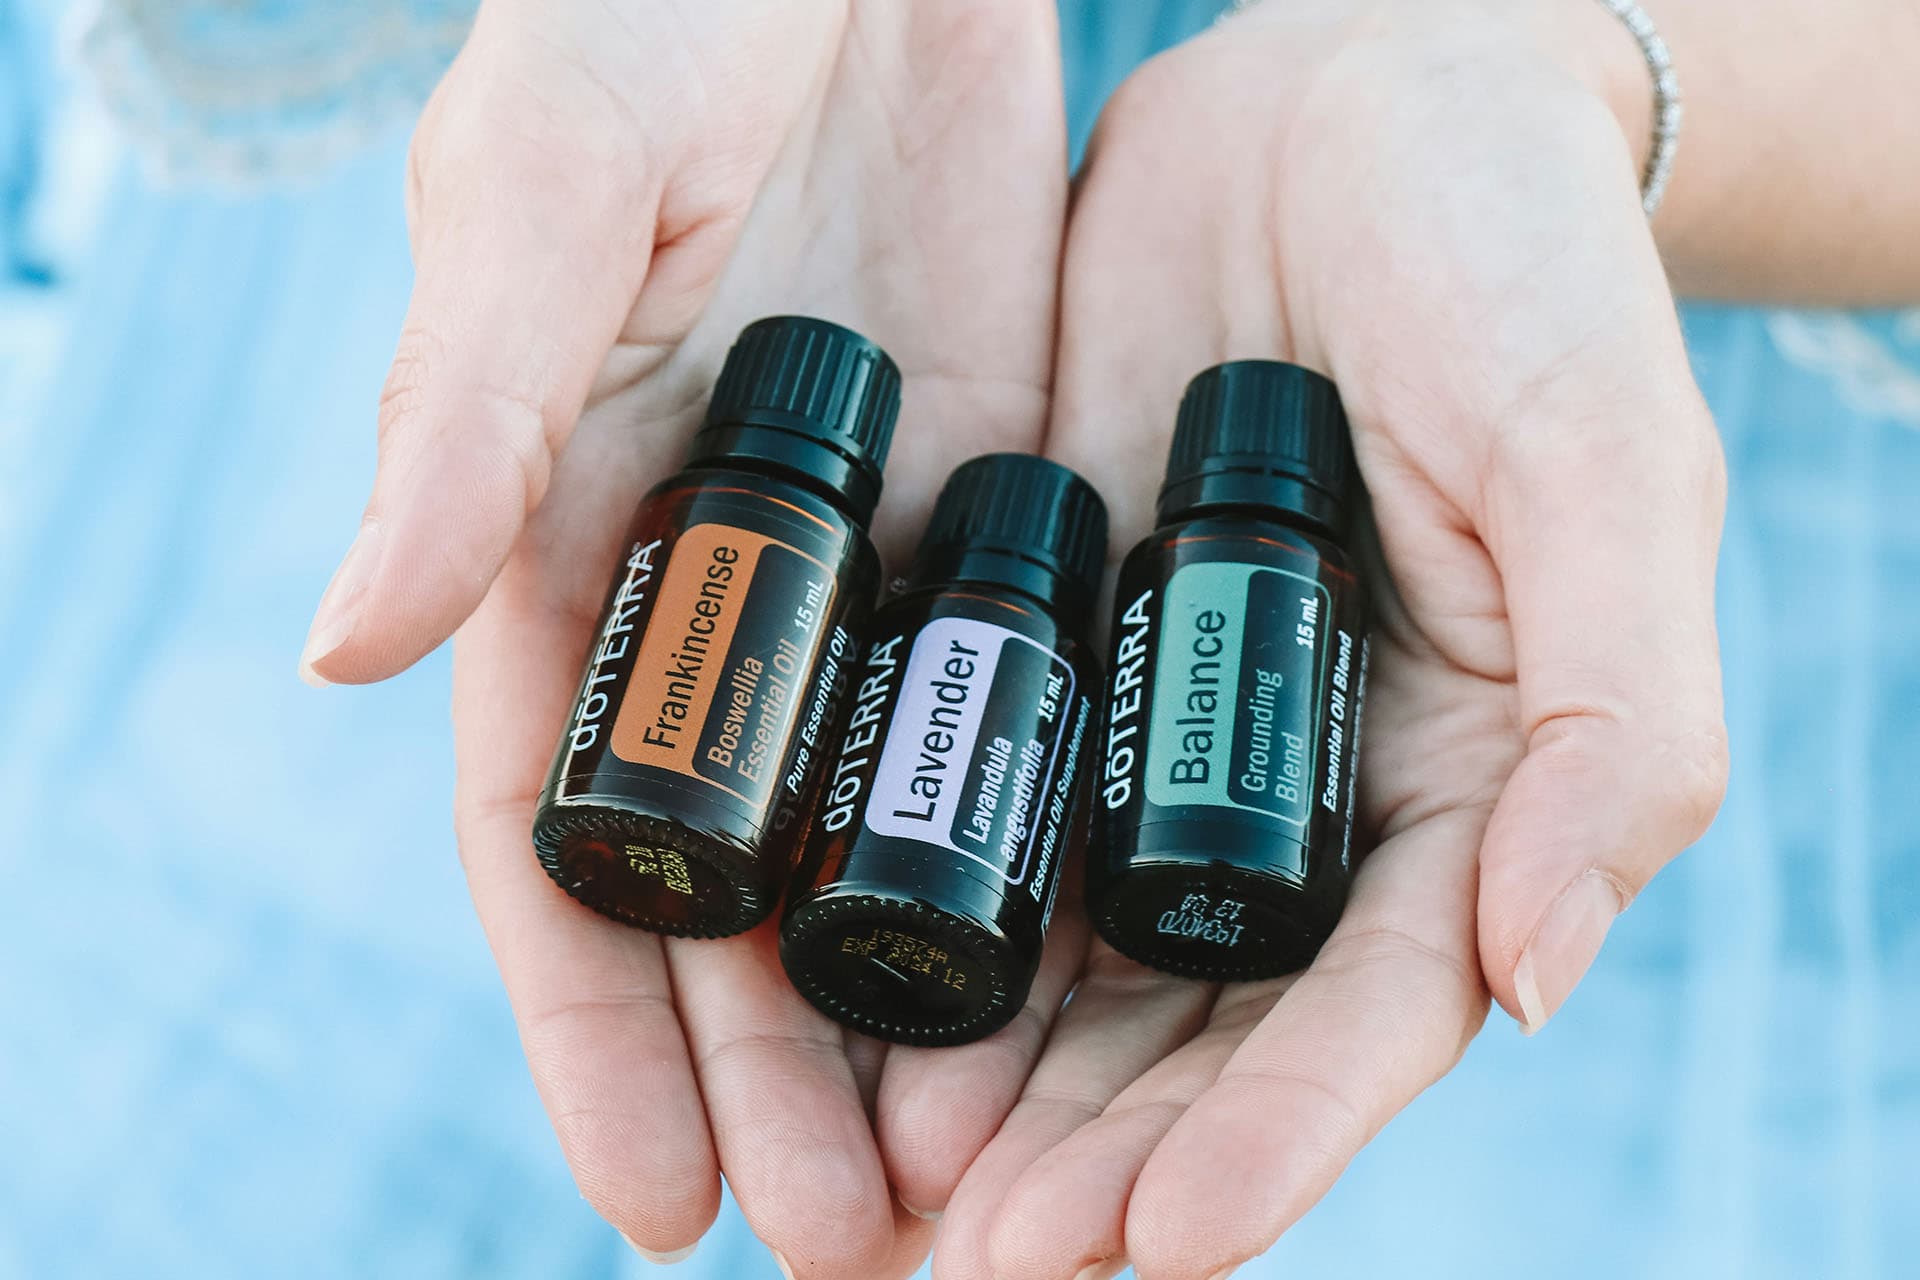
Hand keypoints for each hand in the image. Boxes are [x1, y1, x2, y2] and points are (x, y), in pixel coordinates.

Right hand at [302, 1, 1074, 1271]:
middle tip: (841, 1246)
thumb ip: (468, 407)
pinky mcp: (998, 509)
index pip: (562, 841)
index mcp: (565, 539)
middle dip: (773, 1075)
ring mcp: (865, 560)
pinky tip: (1087, 994)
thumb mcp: (555, 187)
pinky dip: (1035, 853)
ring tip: (962, 1187)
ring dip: (913, 1011)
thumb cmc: (664, 9)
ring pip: (882, 831)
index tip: (650, 1203)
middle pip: (736, 882)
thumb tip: (344, 648)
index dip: (596, 1031)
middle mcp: (715, 586)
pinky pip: (1015, 715)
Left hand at [936, 5, 1729, 1277]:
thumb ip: (1618, 725)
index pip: (1359, 1013)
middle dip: (1091, 1158)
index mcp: (1450, 784)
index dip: (1270, 1140)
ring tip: (881, 1197)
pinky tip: (821, 1005)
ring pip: (1053, 947)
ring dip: (977, 1086)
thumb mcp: (1604, 472)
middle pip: (1185, 1025)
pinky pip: (958, 796)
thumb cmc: (1519, 268)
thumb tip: (1544, 979)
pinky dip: (901, 910)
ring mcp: (1149, 717)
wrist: (1345, 93)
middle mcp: (1286, 787)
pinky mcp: (1035, 628)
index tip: (1165, 1243)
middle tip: (980, 1264)